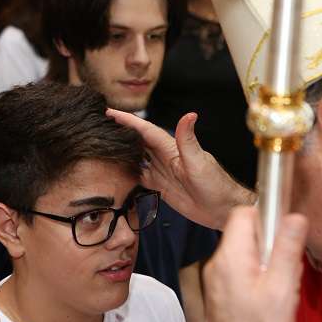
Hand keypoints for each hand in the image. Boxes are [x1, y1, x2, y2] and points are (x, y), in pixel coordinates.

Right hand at [106, 110, 255, 229]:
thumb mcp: (200, 162)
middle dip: (119, 131)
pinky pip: (139, 177)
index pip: (145, 130)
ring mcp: (161, 171)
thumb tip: (190, 115)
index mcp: (172, 148)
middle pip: (137, 140)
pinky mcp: (160, 186)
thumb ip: (189, 140)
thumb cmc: (217, 185)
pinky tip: (115, 171)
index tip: (109, 112)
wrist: (223, 209)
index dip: (127, 120)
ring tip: (101, 144)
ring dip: (121, 151)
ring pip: (136, 157)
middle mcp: (164, 157)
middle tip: (98, 124)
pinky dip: (127, 173)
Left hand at [203, 207, 307, 321]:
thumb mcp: (283, 289)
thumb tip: (294, 216)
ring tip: (280, 286)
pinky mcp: (218, 295)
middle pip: (243, 233)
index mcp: (230, 258)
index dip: (266, 215)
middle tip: (287, 265)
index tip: (285, 228)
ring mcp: (214, 281)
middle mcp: (216, 265)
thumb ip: (287, 249)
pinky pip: (238, 271)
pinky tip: (270, 297)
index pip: (242, 213)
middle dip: (269, 242)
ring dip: (264, 260)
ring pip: (243, 253)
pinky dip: (256, 276)